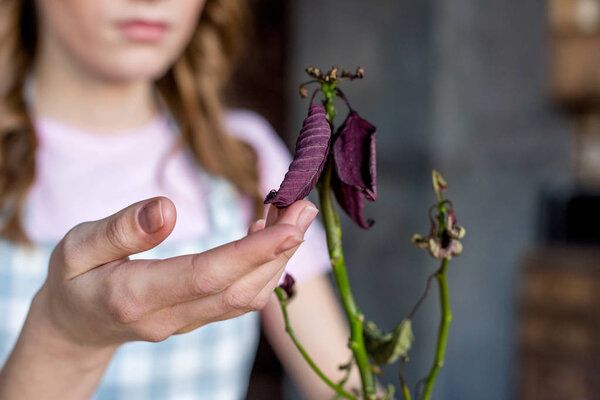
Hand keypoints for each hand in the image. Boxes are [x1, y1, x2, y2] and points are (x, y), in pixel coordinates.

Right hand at [34, 196, 318, 347]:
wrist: (74, 328)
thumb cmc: (73, 280)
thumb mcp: (76, 247)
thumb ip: (120, 230)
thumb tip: (167, 207)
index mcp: (137, 296)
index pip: (207, 276)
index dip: (252, 253)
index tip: (290, 227)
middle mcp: (170, 316)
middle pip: (240, 288)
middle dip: (280, 250)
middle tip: (305, 206)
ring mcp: (187, 323)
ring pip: (246, 296)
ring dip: (278, 257)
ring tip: (294, 213)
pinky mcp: (197, 319)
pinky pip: (239, 298)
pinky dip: (263, 267)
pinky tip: (268, 235)